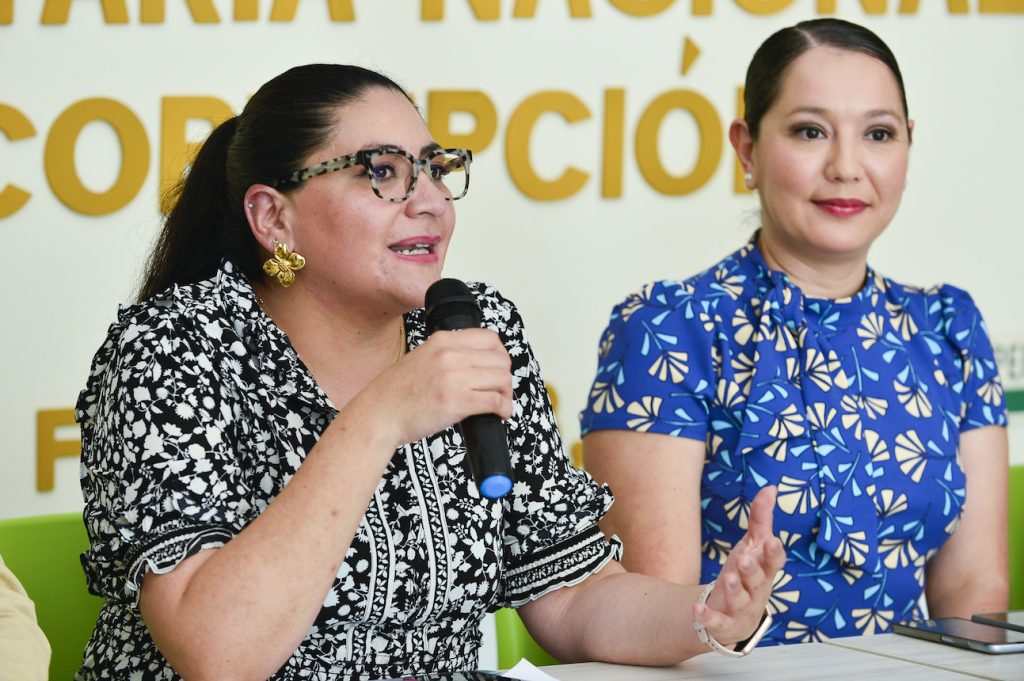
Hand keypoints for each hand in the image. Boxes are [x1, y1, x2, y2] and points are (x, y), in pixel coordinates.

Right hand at [353, 328, 513, 447]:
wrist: (378, 414)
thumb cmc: (396, 393)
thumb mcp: (421, 357)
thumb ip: (447, 355)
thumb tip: (477, 363)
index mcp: (443, 340)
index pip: (490, 338)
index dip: (501, 355)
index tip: (498, 369)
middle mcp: (450, 354)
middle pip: (501, 359)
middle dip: (505, 378)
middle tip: (500, 391)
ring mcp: (454, 377)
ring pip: (502, 379)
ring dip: (506, 394)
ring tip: (499, 404)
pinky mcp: (457, 402)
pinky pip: (495, 401)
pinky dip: (504, 409)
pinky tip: (499, 415)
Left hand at [693, 485, 784, 647]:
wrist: (733, 615)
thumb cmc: (746, 575)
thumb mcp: (752, 546)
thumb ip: (760, 519)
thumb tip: (770, 488)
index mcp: (765, 571)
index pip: (774, 562)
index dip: (774, 553)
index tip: (772, 541)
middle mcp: (757, 591)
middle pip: (757, 581)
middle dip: (752, 570)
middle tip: (744, 558)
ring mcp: (742, 609)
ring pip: (740, 601)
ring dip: (734, 590)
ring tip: (727, 579)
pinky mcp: (724, 624)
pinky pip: (717, 622)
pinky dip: (708, 617)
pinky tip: (697, 610)